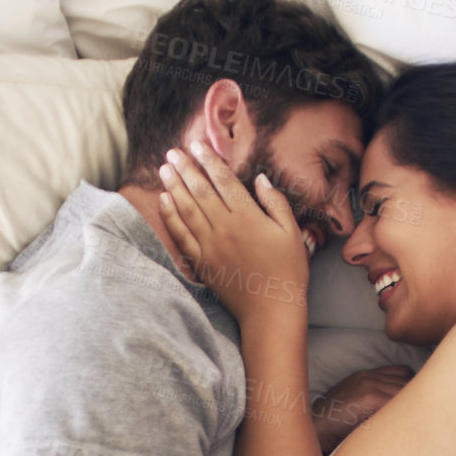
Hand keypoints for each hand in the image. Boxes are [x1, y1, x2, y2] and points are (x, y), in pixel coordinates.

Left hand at [157, 141, 309, 323]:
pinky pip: (181, 235)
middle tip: (173, 151)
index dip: (209, 161)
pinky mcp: (201, 262)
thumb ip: (275, 203)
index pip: (223, 182)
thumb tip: (260, 179)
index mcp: (248, 218)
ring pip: (187, 209)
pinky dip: (171, 216)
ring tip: (164, 169)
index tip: (197, 145)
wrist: (270, 309)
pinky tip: (163, 200)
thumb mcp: (292, 233)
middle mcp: (225, 228)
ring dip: (173, 186)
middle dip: (185, 168)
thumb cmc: (287, 271)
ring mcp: (210, 246)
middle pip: (200, 191)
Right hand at [311, 364, 413, 454]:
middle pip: (408, 381)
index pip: (403, 372)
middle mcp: (369, 376)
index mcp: (366, 375)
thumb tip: (401, 410)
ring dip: (411, 408)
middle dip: (415, 398)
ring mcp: (368, 384)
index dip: (412, 387)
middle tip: (421, 415)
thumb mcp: (354, 403)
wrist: (316, 429)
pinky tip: (402, 426)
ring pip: (405, 391)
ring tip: (414, 422)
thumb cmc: (336, 424)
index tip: (416, 404)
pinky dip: (402, 414)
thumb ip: (375, 399)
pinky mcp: (368, 397)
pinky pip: (396, 402)